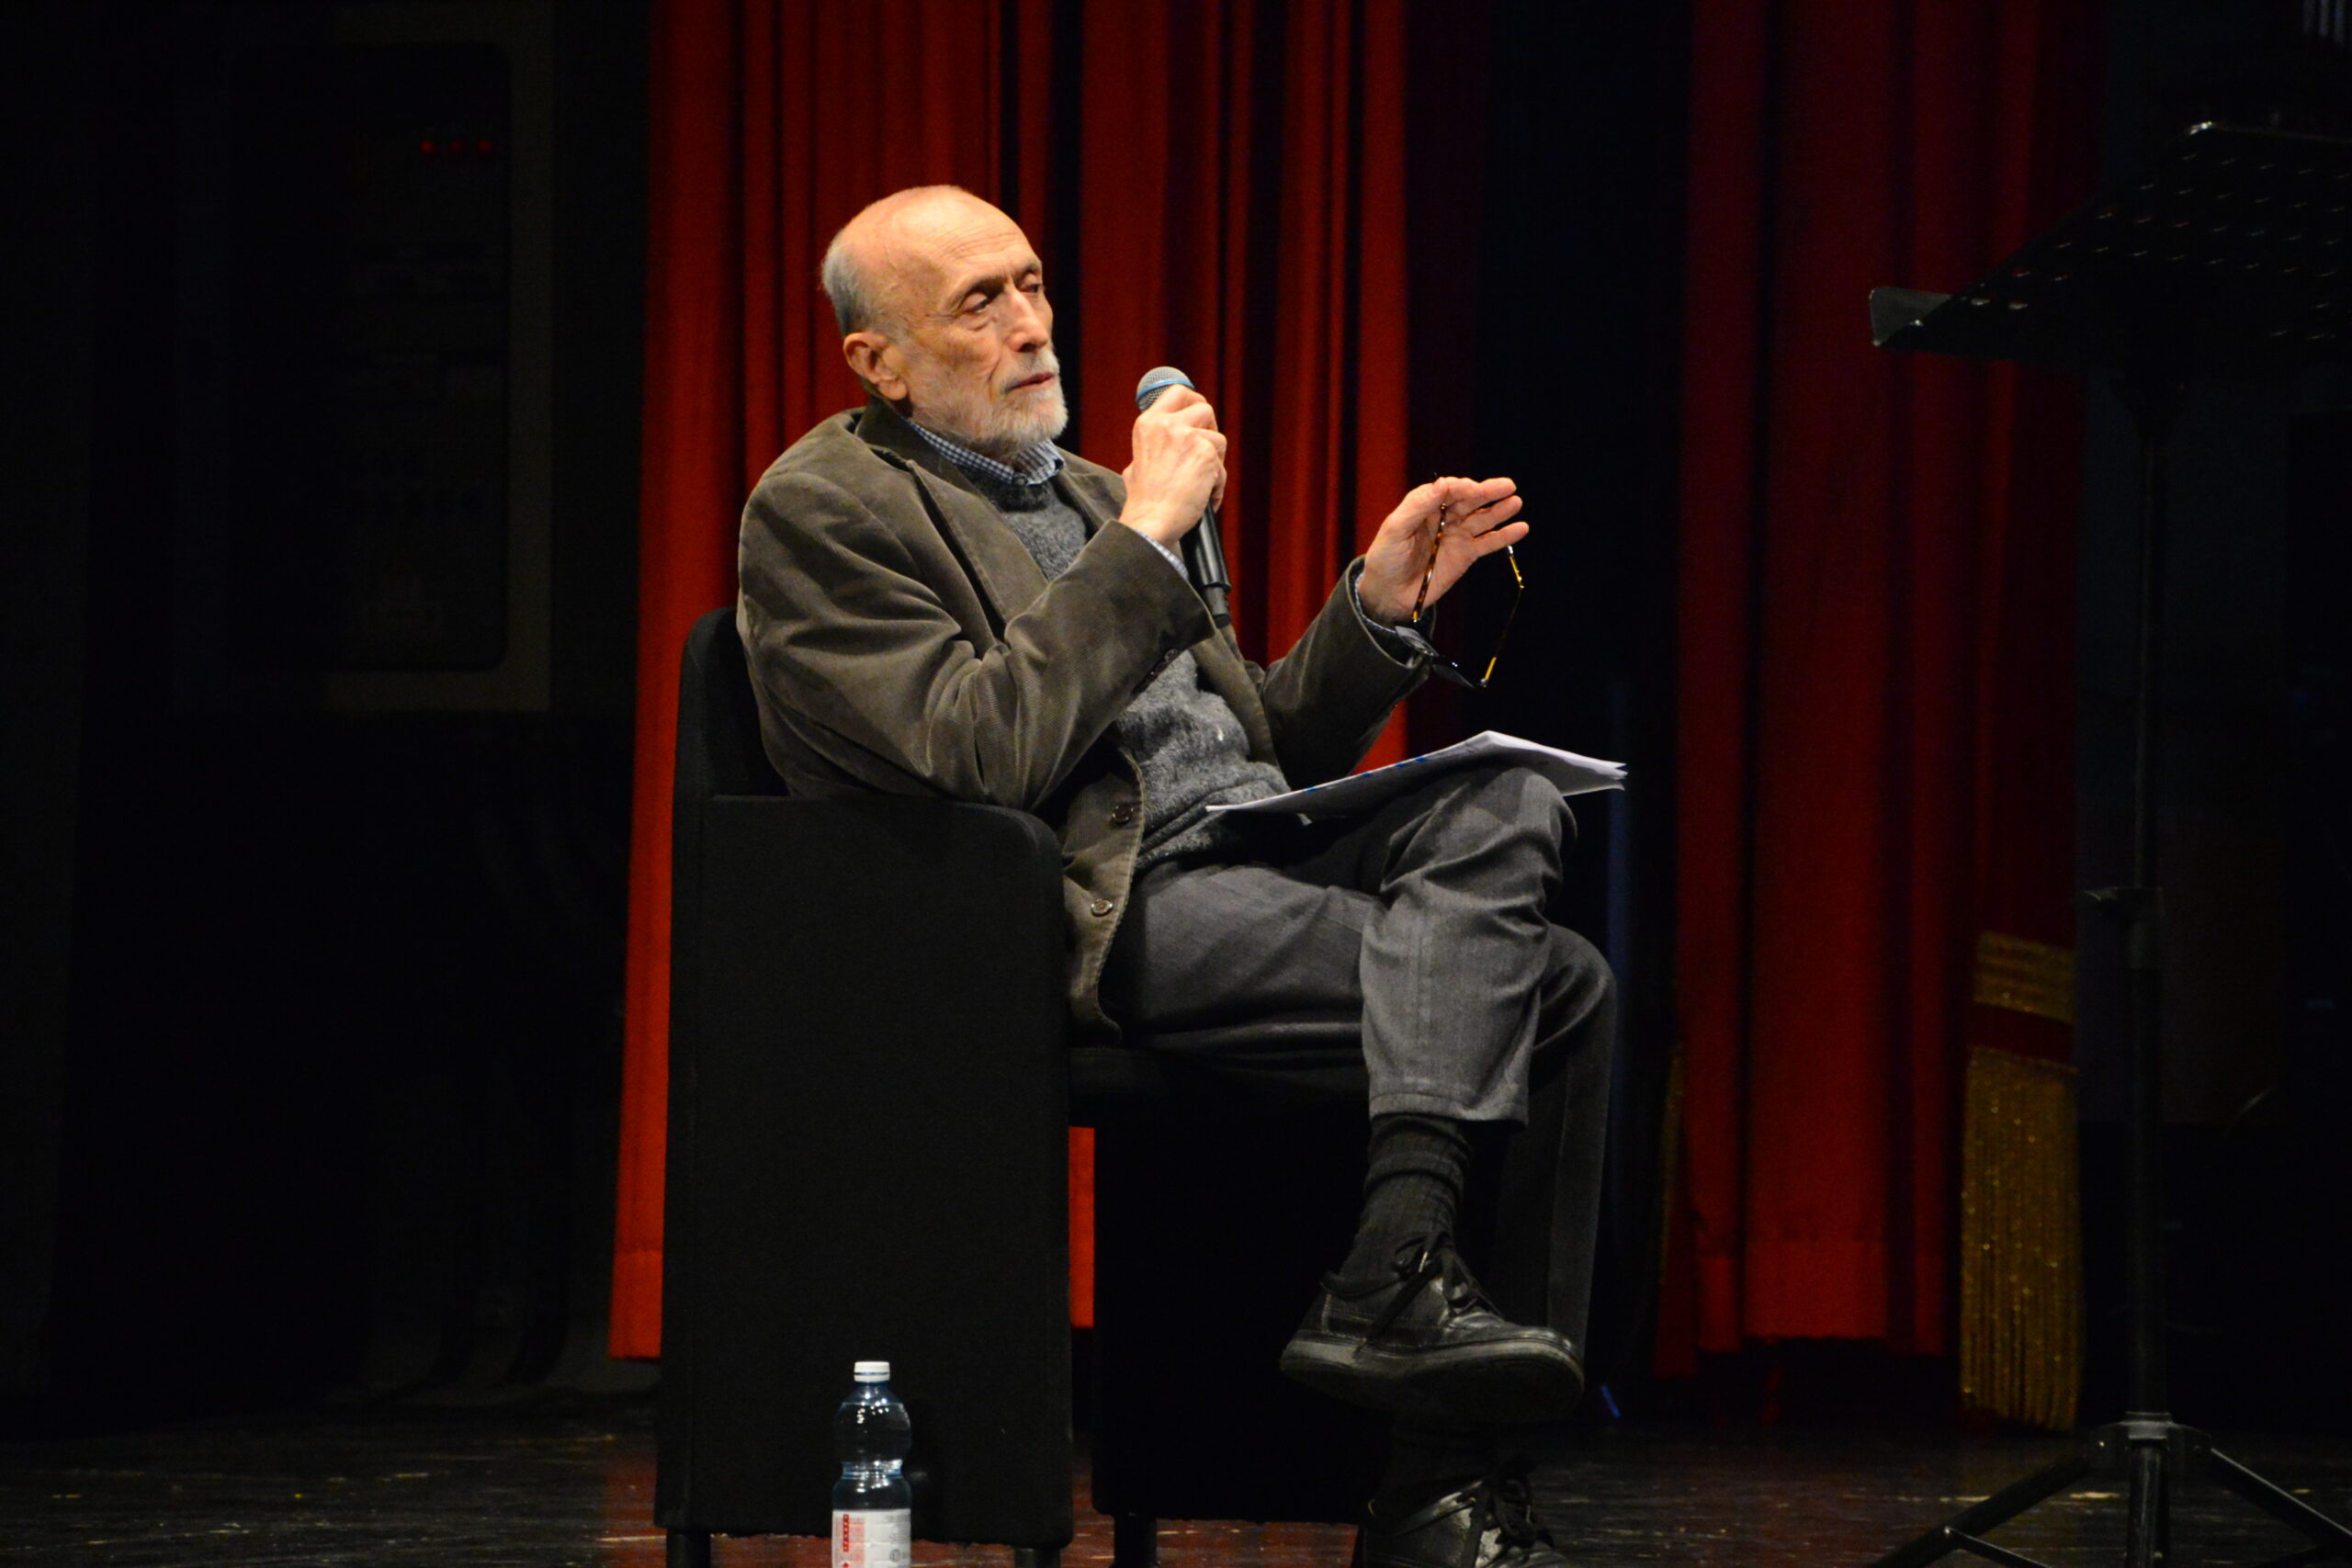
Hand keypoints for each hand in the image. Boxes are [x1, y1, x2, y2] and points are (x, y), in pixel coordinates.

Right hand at [1119, 385, 1228, 546]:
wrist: (1151, 521)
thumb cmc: (1144, 500)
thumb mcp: (1138, 460)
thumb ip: (1156, 443)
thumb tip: (1172, 439)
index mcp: (1149, 423)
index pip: (1178, 392)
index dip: (1193, 401)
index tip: (1200, 415)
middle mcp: (1167, 424)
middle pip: (1204, 409)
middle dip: (1210, 429)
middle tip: (1206, 451)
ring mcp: (1187, 437)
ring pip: (1218, 439)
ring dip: (1215, 461)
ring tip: (1201, 484)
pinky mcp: (1206, 454)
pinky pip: (1222, 467)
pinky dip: (1217, 484)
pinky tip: (1204, 497)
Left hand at [1357, 476, 1525, 624]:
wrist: (1389, 594)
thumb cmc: (1385, 559)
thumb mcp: (1395, 530)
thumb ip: (1417, 506)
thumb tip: (1442, 483)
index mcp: (1424, 506)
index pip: (1448, 490)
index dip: (1462, 487)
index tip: (1473, 490)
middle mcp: (1443, 517)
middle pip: (1470, 500)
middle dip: (1488, 492)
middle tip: (1508, 485)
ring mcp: (1456, 536)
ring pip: (1482, 519)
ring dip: (1500, 510)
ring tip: (1516, 502)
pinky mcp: (1465, 555)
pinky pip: (1488, 543)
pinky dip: (1505, 536)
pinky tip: (1521, 528)